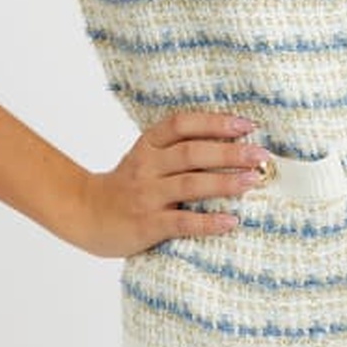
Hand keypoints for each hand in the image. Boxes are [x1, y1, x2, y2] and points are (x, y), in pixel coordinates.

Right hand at [69, 110, 268, 256]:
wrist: (85, 214)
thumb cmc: (128, 186)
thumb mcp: (147, 158)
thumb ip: (179, 149)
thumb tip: (233, 142)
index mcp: (148, 145)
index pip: (181, 124)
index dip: (214, 122)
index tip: (246, 124)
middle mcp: (146, 166)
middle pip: (191, 152)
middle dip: (229, 152)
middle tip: (260, 155)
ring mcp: (146, 195)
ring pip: (189, 184)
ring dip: (224, 181)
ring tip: (253, 181)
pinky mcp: (146, 224)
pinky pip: (181, 222)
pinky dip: (207, 222)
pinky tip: (230, 222)